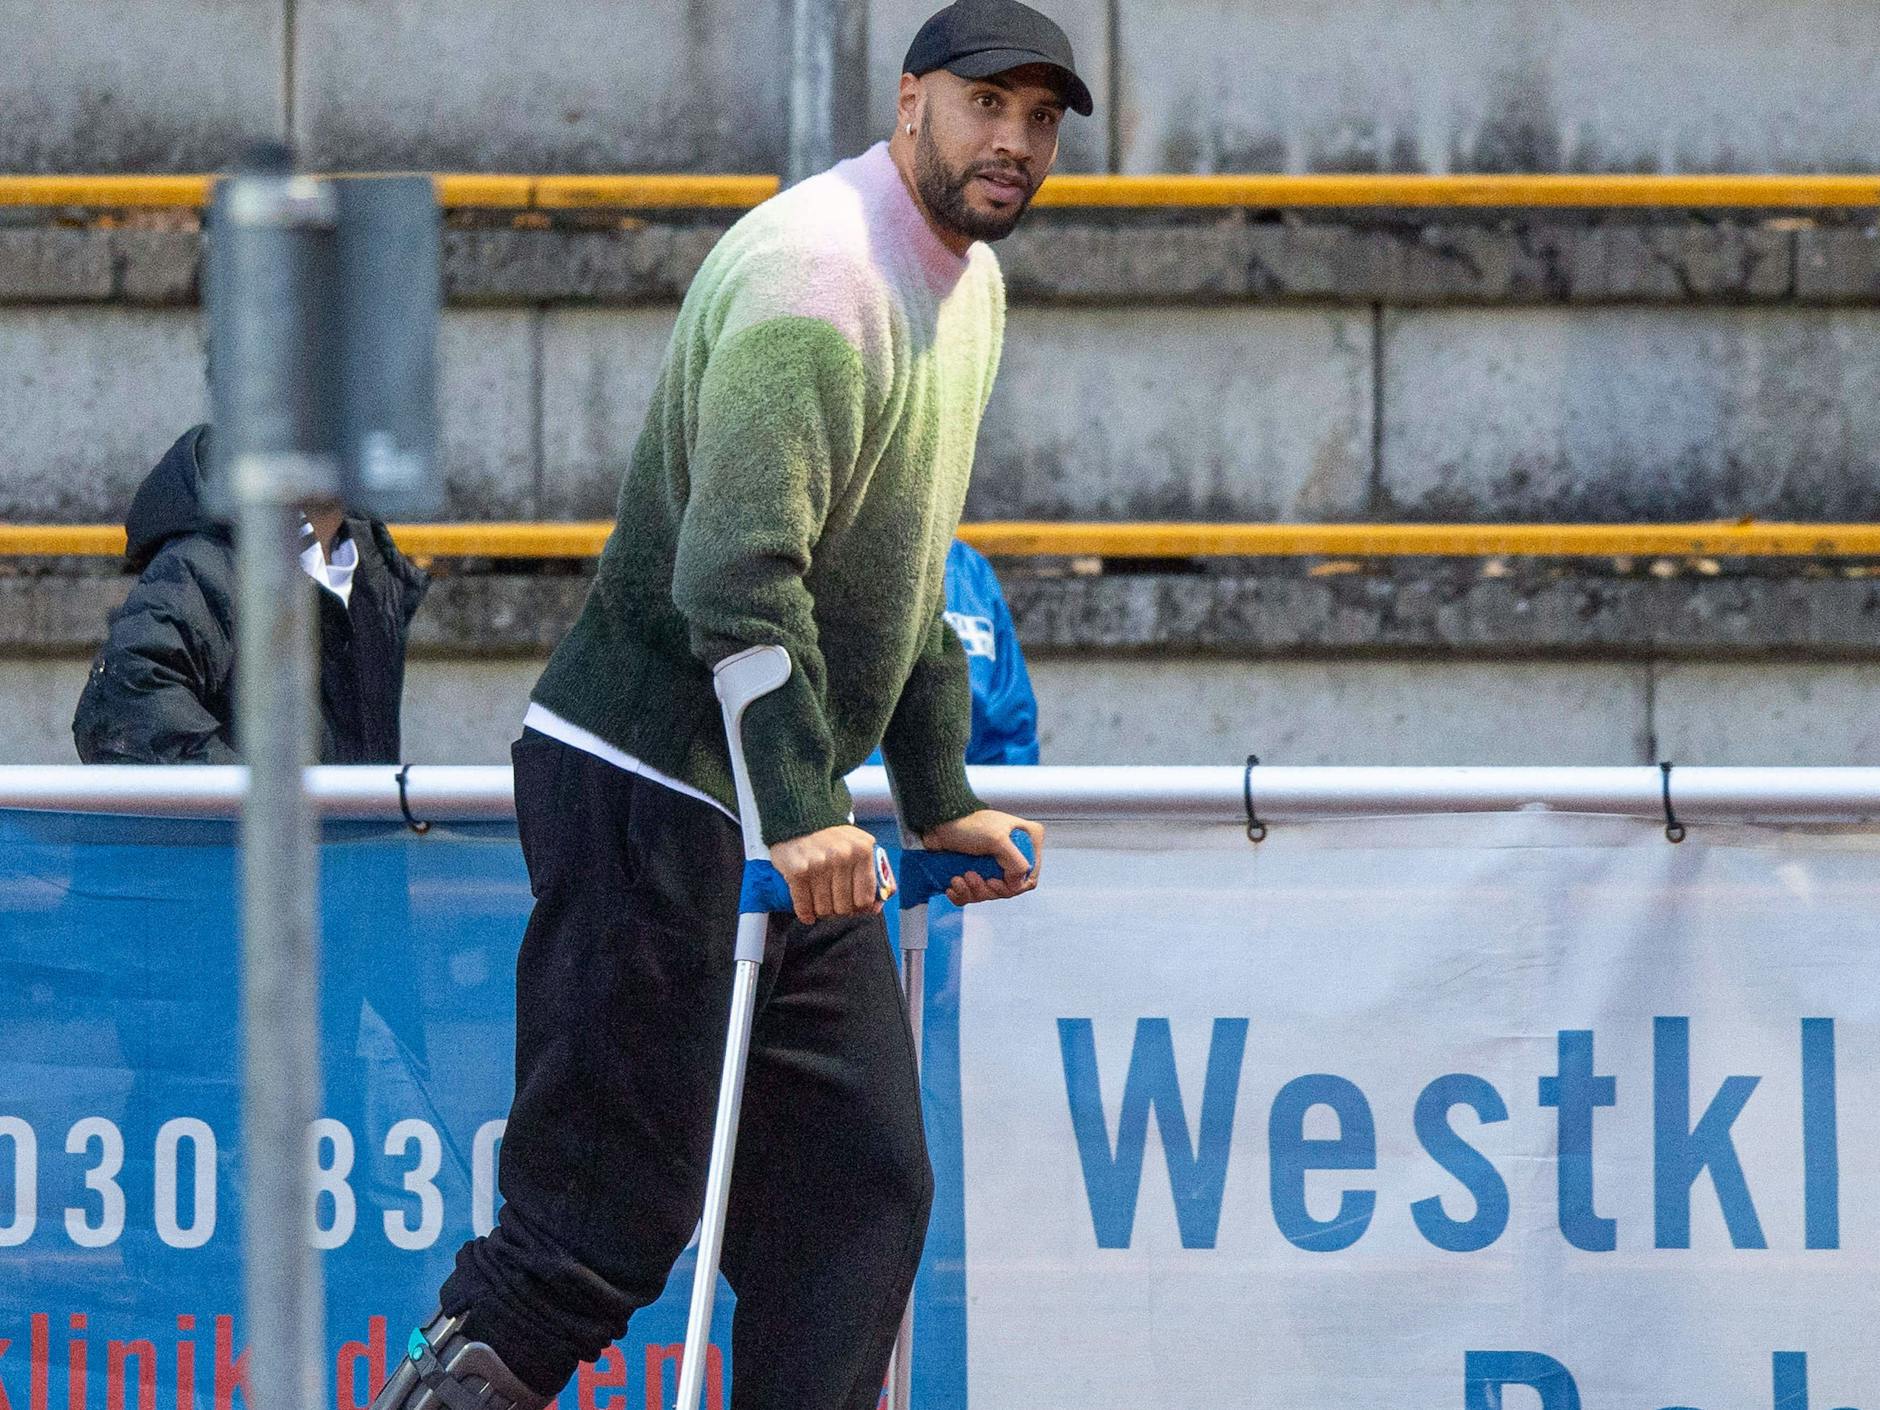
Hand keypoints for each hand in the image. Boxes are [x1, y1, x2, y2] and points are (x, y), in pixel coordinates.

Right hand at [769, 824, 884, 925]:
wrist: (799, 817)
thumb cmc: (832, 837)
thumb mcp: (859, 846)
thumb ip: (872, 874)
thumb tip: (876, 907)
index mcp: (862, 851)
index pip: (865, 898)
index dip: (859, 909)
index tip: (853, 908)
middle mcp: (842, 857)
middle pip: (844, 906)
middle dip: (838, 910)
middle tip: (833, 904)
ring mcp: (819, 864)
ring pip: (824, 909)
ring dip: (821, 912)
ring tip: (819, 904)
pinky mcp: (797, 871)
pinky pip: (804, 906)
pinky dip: (805, 914)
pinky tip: (807, 914)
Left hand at [920, 810, 1042, 905]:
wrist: (938, 823)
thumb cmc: (967, 824)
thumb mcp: (997, 840)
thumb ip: (1016, 862)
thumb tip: (1018, 884)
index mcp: (1026, 841)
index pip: (1029, 875)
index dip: (1012, 885)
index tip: (993, 881)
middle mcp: (1013, 853)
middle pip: (1008, 888)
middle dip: (986, 889)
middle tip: (970, 876)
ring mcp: (995, 863)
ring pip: (990, 893)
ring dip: (972, 891)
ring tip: (958, 878)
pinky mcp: (978, 871)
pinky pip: (975, 893)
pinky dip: (963, 894)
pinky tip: (954, 885)